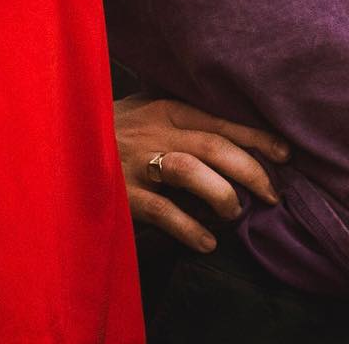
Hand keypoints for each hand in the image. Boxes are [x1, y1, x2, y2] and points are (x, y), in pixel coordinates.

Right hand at [116, 94, 289, 253]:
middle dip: (250, 170)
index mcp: (166, 108)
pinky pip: (162, 212)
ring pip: (188, 171)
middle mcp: (155, 131)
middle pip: (212, 145)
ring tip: (236, 212)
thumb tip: (231, 122)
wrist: (63, 139)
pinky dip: (190, 228)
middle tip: (272, 193)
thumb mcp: (146, 107)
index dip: (255, 137)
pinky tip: (208, 241)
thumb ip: (182, 112)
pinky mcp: (123, 194)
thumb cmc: (115, 127)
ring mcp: (137, 162)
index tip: (285, 154)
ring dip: (221, 193)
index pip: (220, 120)